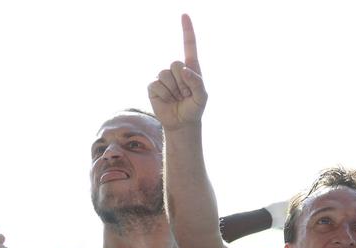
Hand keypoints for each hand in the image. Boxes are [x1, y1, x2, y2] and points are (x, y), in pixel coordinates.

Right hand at [148, 15, 206, 129]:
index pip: (189, 46)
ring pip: (165, 74)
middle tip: (185, 94)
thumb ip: (197, 82)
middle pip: (176, 64)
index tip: (184, 15)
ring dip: (173, 89)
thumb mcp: (202, 97)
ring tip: (177, 98)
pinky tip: (168, 100)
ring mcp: (164, 77)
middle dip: (182, 82)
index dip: (187, 30)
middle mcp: (176, 70)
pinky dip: (164, 95)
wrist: (182, 123)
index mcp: (191, 68)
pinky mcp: (153, 86)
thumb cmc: (194, 108)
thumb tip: (183, 70)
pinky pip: (157, 84)